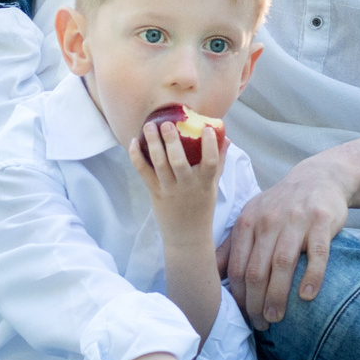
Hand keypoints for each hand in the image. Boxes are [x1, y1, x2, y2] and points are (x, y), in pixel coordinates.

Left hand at [130, 117, 222, 238]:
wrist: (187, 235)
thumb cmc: (201, 206)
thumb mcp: (214, 186)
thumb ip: (219, 161)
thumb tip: (225, 138)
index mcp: (204, 183)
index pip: (210, 162)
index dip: (209, 145)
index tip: (206, 128)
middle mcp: (186, 185)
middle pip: (178, 161)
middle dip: (172, 141)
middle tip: (167, 123)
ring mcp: (169, 189)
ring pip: (159, 164)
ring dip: (153, 143)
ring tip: (149, 126)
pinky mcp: (154, 192)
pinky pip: (143, 172)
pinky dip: (136, 157)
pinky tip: (134, 142)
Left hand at [225, 154, 351, 323]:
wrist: (318, 178)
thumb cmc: (280, 205)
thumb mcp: (251, 217)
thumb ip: (231, 245)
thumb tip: (209, 276)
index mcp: (247, 221)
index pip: (236, 267)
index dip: (238, 297)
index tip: (243, 317)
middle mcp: (268, 221)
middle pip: (257, 270)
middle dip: (255, 303)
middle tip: (261, 325)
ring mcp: (296, 221)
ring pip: (282, 264)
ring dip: (278, 296)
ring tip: (276, 318)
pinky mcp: (321, 222)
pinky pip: (316, 254)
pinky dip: (312, 276)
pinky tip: (307, 297)